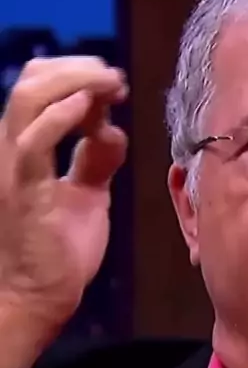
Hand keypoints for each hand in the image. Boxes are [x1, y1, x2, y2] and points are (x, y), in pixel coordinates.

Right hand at [0, 56, 127, 324]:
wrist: (38, 297)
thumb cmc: (58, 251)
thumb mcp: (87, 195)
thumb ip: (96, 160)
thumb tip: (113, 130)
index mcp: (24, 148)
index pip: (39, 88)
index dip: (77, 76)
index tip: (115, 86)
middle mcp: (11, 149)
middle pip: (33, 81)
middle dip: (79, 70)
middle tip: (115, 80)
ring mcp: (13, 167)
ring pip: (29, 98)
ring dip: (74, 83)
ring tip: (109, 87)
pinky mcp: (24, 191)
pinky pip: (34, 143)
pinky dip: (60, 118)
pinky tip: (89, 110)